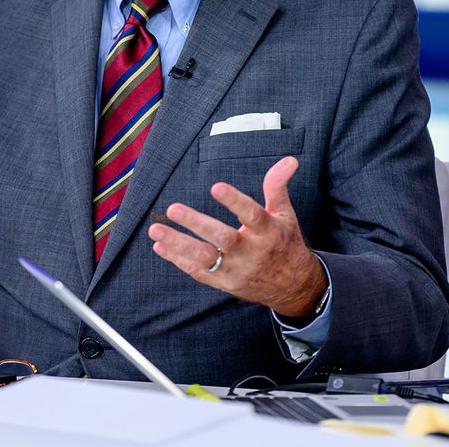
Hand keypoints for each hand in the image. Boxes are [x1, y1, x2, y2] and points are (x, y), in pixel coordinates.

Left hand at [147, 156, 325, 317]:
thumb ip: (277, 187)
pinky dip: (178, 260)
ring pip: (204, 258)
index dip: (234, 201)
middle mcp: (251, 252)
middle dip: (196, 223)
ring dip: (178, 244)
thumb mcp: (285, 215)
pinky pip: (198, 272)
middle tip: (173, 209)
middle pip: (222, 238)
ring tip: (155, 230)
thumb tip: (289, 160)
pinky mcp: (224, 282)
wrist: (293, 287)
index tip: (216, 186)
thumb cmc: (284, 243)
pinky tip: (160, 246)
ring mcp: (236, 270)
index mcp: (268, 232)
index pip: (252, 215)